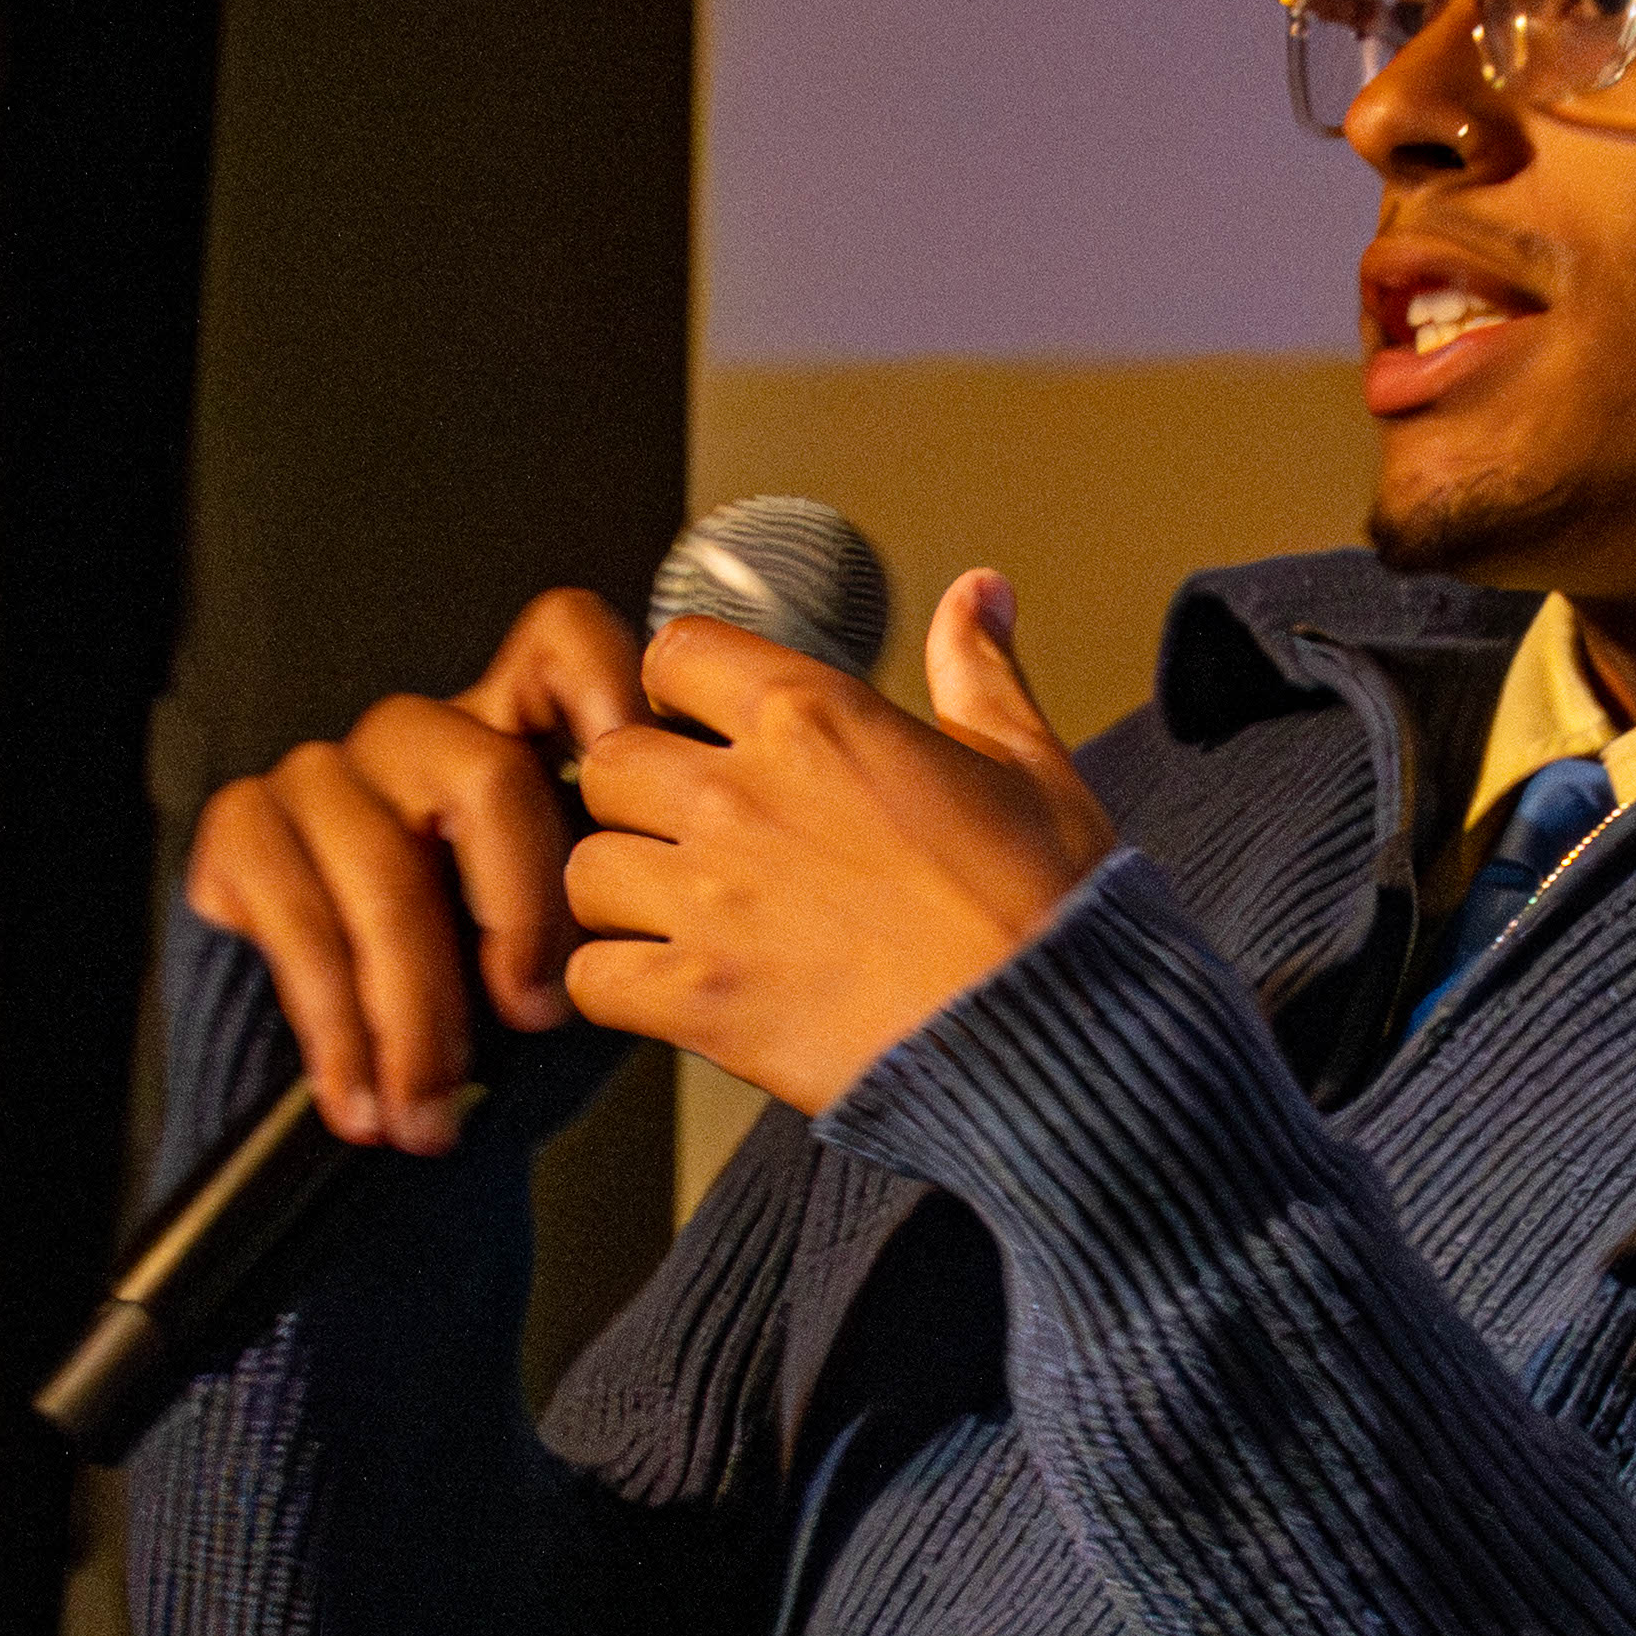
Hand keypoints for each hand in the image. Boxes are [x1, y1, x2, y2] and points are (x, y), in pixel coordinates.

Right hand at [177, 589, 659, 1147]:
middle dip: (521, 915)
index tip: (636, 768)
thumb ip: (624, 919)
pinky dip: (337, 1029)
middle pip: (485, 772)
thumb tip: (681, 924)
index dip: (606, 684)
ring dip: (416, 1009)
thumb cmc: (483, 1031)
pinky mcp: (244, 829)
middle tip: (537, 1018)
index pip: (562, 645)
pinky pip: (298, 919)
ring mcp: (324, 777)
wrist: (368, 1095)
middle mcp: (418, 742)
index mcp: (516, 746)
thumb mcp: (578, 975)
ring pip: (386, 862)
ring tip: (434, 1106)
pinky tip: (362, 1095)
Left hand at [555, 575, 1118, 1113]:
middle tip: (690, 834)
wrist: (1049, 1042)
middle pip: (611, 762)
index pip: (676, 654)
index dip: (685, 690)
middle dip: (641, 796)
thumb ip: (976, 671)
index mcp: (813, 717)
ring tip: (675, 916)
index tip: (707, 727)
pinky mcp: (699, 998)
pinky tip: (670, 989)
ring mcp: (710, 898)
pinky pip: (593, 978)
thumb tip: (976, 593)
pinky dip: (619, 987)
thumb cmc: (1047, 908)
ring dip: (621, 892)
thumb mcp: (1026, 765)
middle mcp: (743, 795)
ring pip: (586, 869)